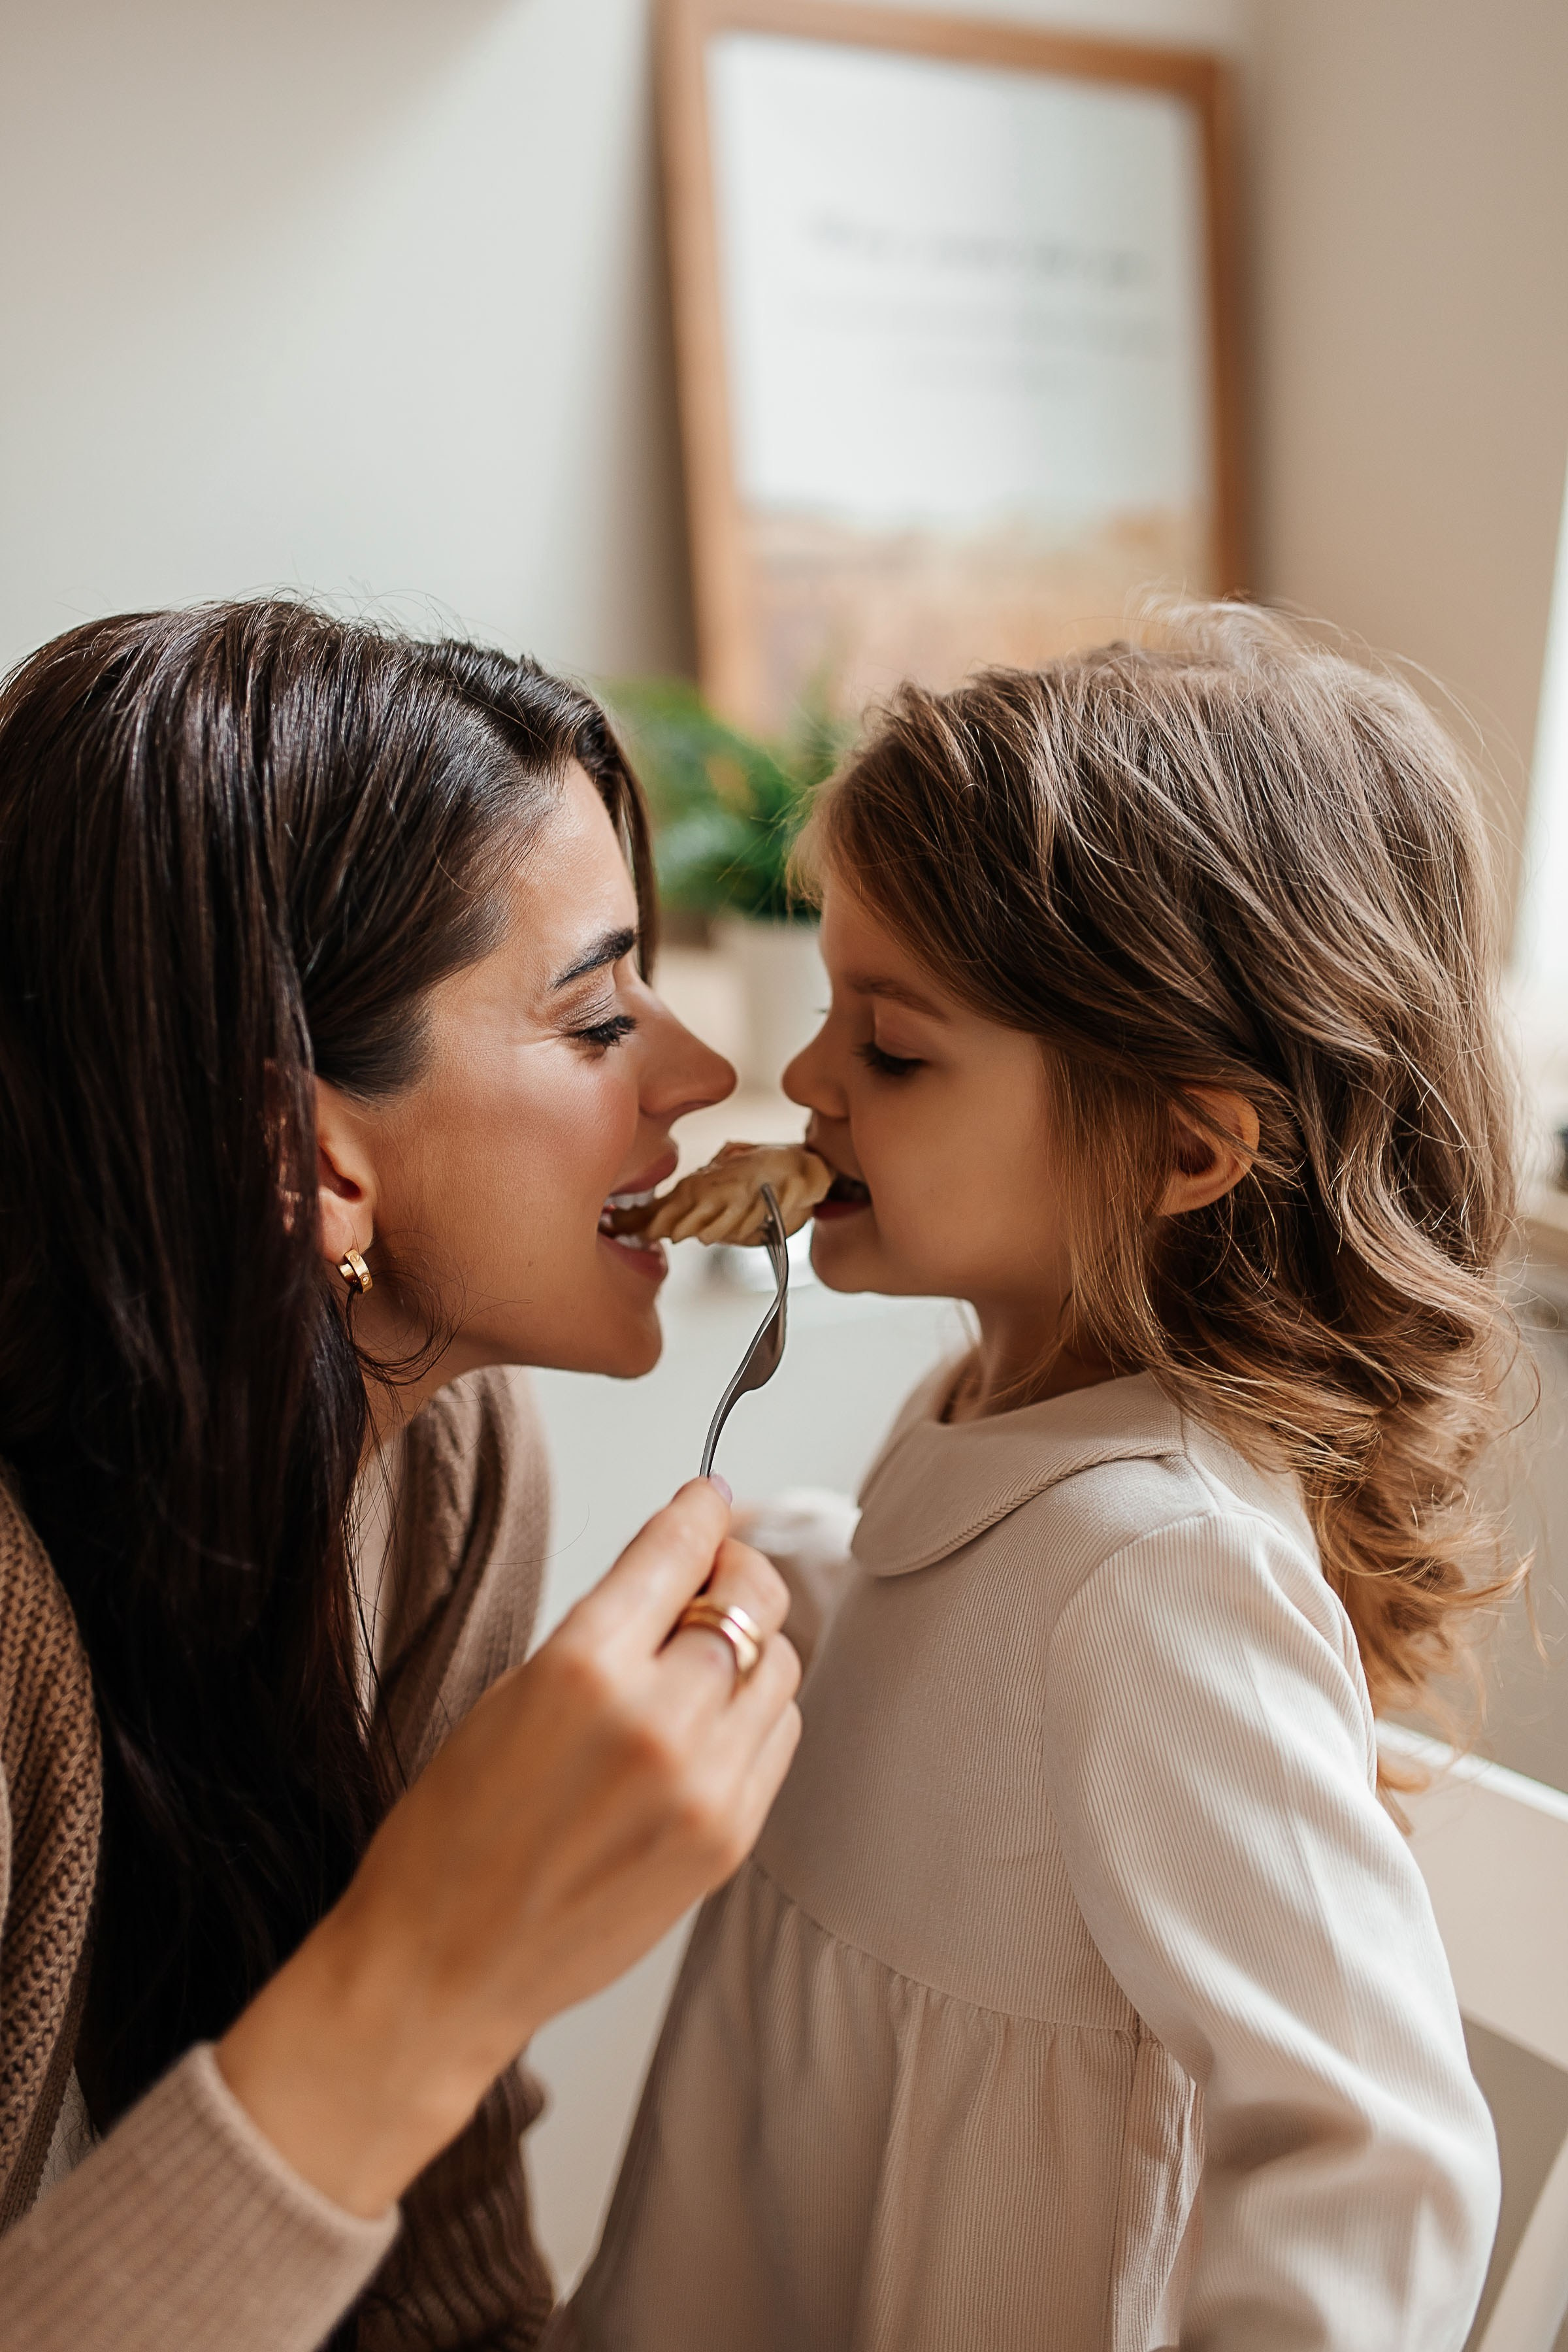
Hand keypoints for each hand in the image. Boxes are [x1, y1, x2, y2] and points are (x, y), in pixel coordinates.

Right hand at [217, 1479, 798, 2216]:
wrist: (442, 1969)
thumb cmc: (450, 1834)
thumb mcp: (509, 1695)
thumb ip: (603, 1632)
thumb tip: (673, 1575)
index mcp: (583, 1668)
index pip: (678, 1552)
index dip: (701, 1512)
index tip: (710, 1498)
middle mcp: (657, 1722)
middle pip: (752, 1600)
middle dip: (734, 1571)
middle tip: (711, 1572)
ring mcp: (704, 1787)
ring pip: (780, 1667)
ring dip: (749, 1648)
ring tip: (698, 1664)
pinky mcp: (729, 1840)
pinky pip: (779, 1738)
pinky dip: (755, 1714)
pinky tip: (708, 1725)